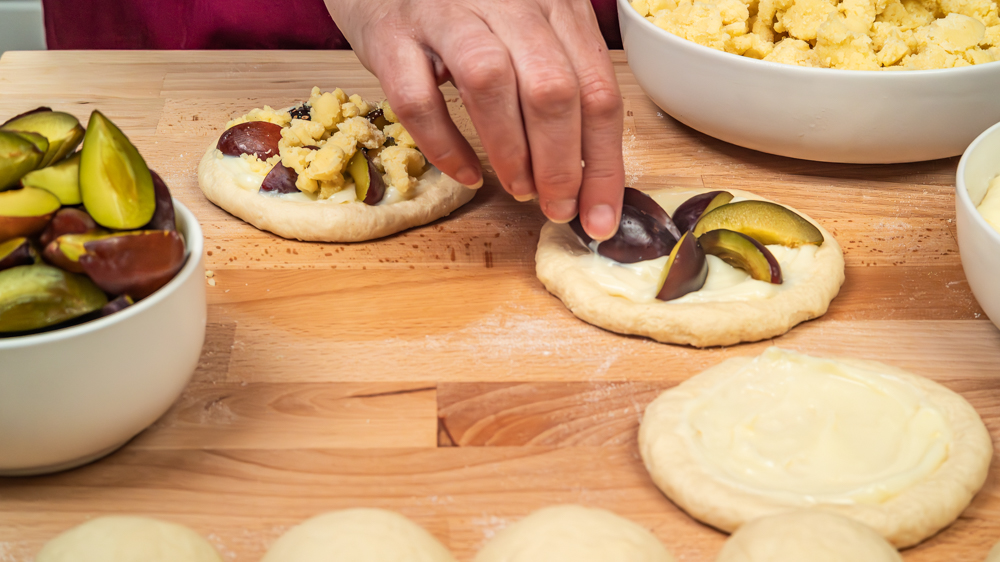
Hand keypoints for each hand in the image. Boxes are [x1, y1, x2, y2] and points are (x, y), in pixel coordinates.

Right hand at [326, 0, 624, 239]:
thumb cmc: (469, 11)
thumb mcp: (530, 30)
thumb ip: (563, 83)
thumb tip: (586, 173)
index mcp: (555, 4)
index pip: (599, 89)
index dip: (605, 163)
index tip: (600, 217)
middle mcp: (508, 2)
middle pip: (552, 88)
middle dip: (562, 164)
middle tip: (558, 208)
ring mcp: (446, 14)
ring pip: (490, 84)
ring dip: (511, 152)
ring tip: (520, 190)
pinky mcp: (392, 35)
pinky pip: (418, 98)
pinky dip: (445, 146)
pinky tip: (465, 173)